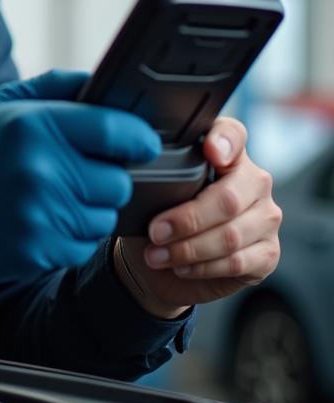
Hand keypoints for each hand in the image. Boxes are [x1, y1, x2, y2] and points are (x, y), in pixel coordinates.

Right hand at [0, 70, 161, 282]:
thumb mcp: (4, 103)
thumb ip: (58, 86)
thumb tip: (106, 83)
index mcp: (34, 125)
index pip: (116, 131)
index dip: (139, 138)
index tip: (141, 143)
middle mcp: (40, 169)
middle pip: (118, 181)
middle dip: (107, 178)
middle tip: (78, 175)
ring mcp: (39, 213)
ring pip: (105, 216)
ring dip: (90, 209)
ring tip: (55, 199)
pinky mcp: (37, 250)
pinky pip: (84, 245)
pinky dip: (71, 236)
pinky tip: (42, 222)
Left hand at [115, 118, 281, 316]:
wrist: (163, 267)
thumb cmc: (159, 221)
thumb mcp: (150, 197)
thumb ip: (157, 180)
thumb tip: (135, 181)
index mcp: (226, 156)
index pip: (233, 135)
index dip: (224, 140)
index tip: (209, 151)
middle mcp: (253, 182)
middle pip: (227, 198)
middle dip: (186, 219)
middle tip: (155, 232)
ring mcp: (265, 217)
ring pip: (231, 235)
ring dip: (188, 249)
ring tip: (157, 255)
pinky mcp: (267, 253)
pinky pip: (237, 261)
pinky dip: (202, 267)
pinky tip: (180, 267)